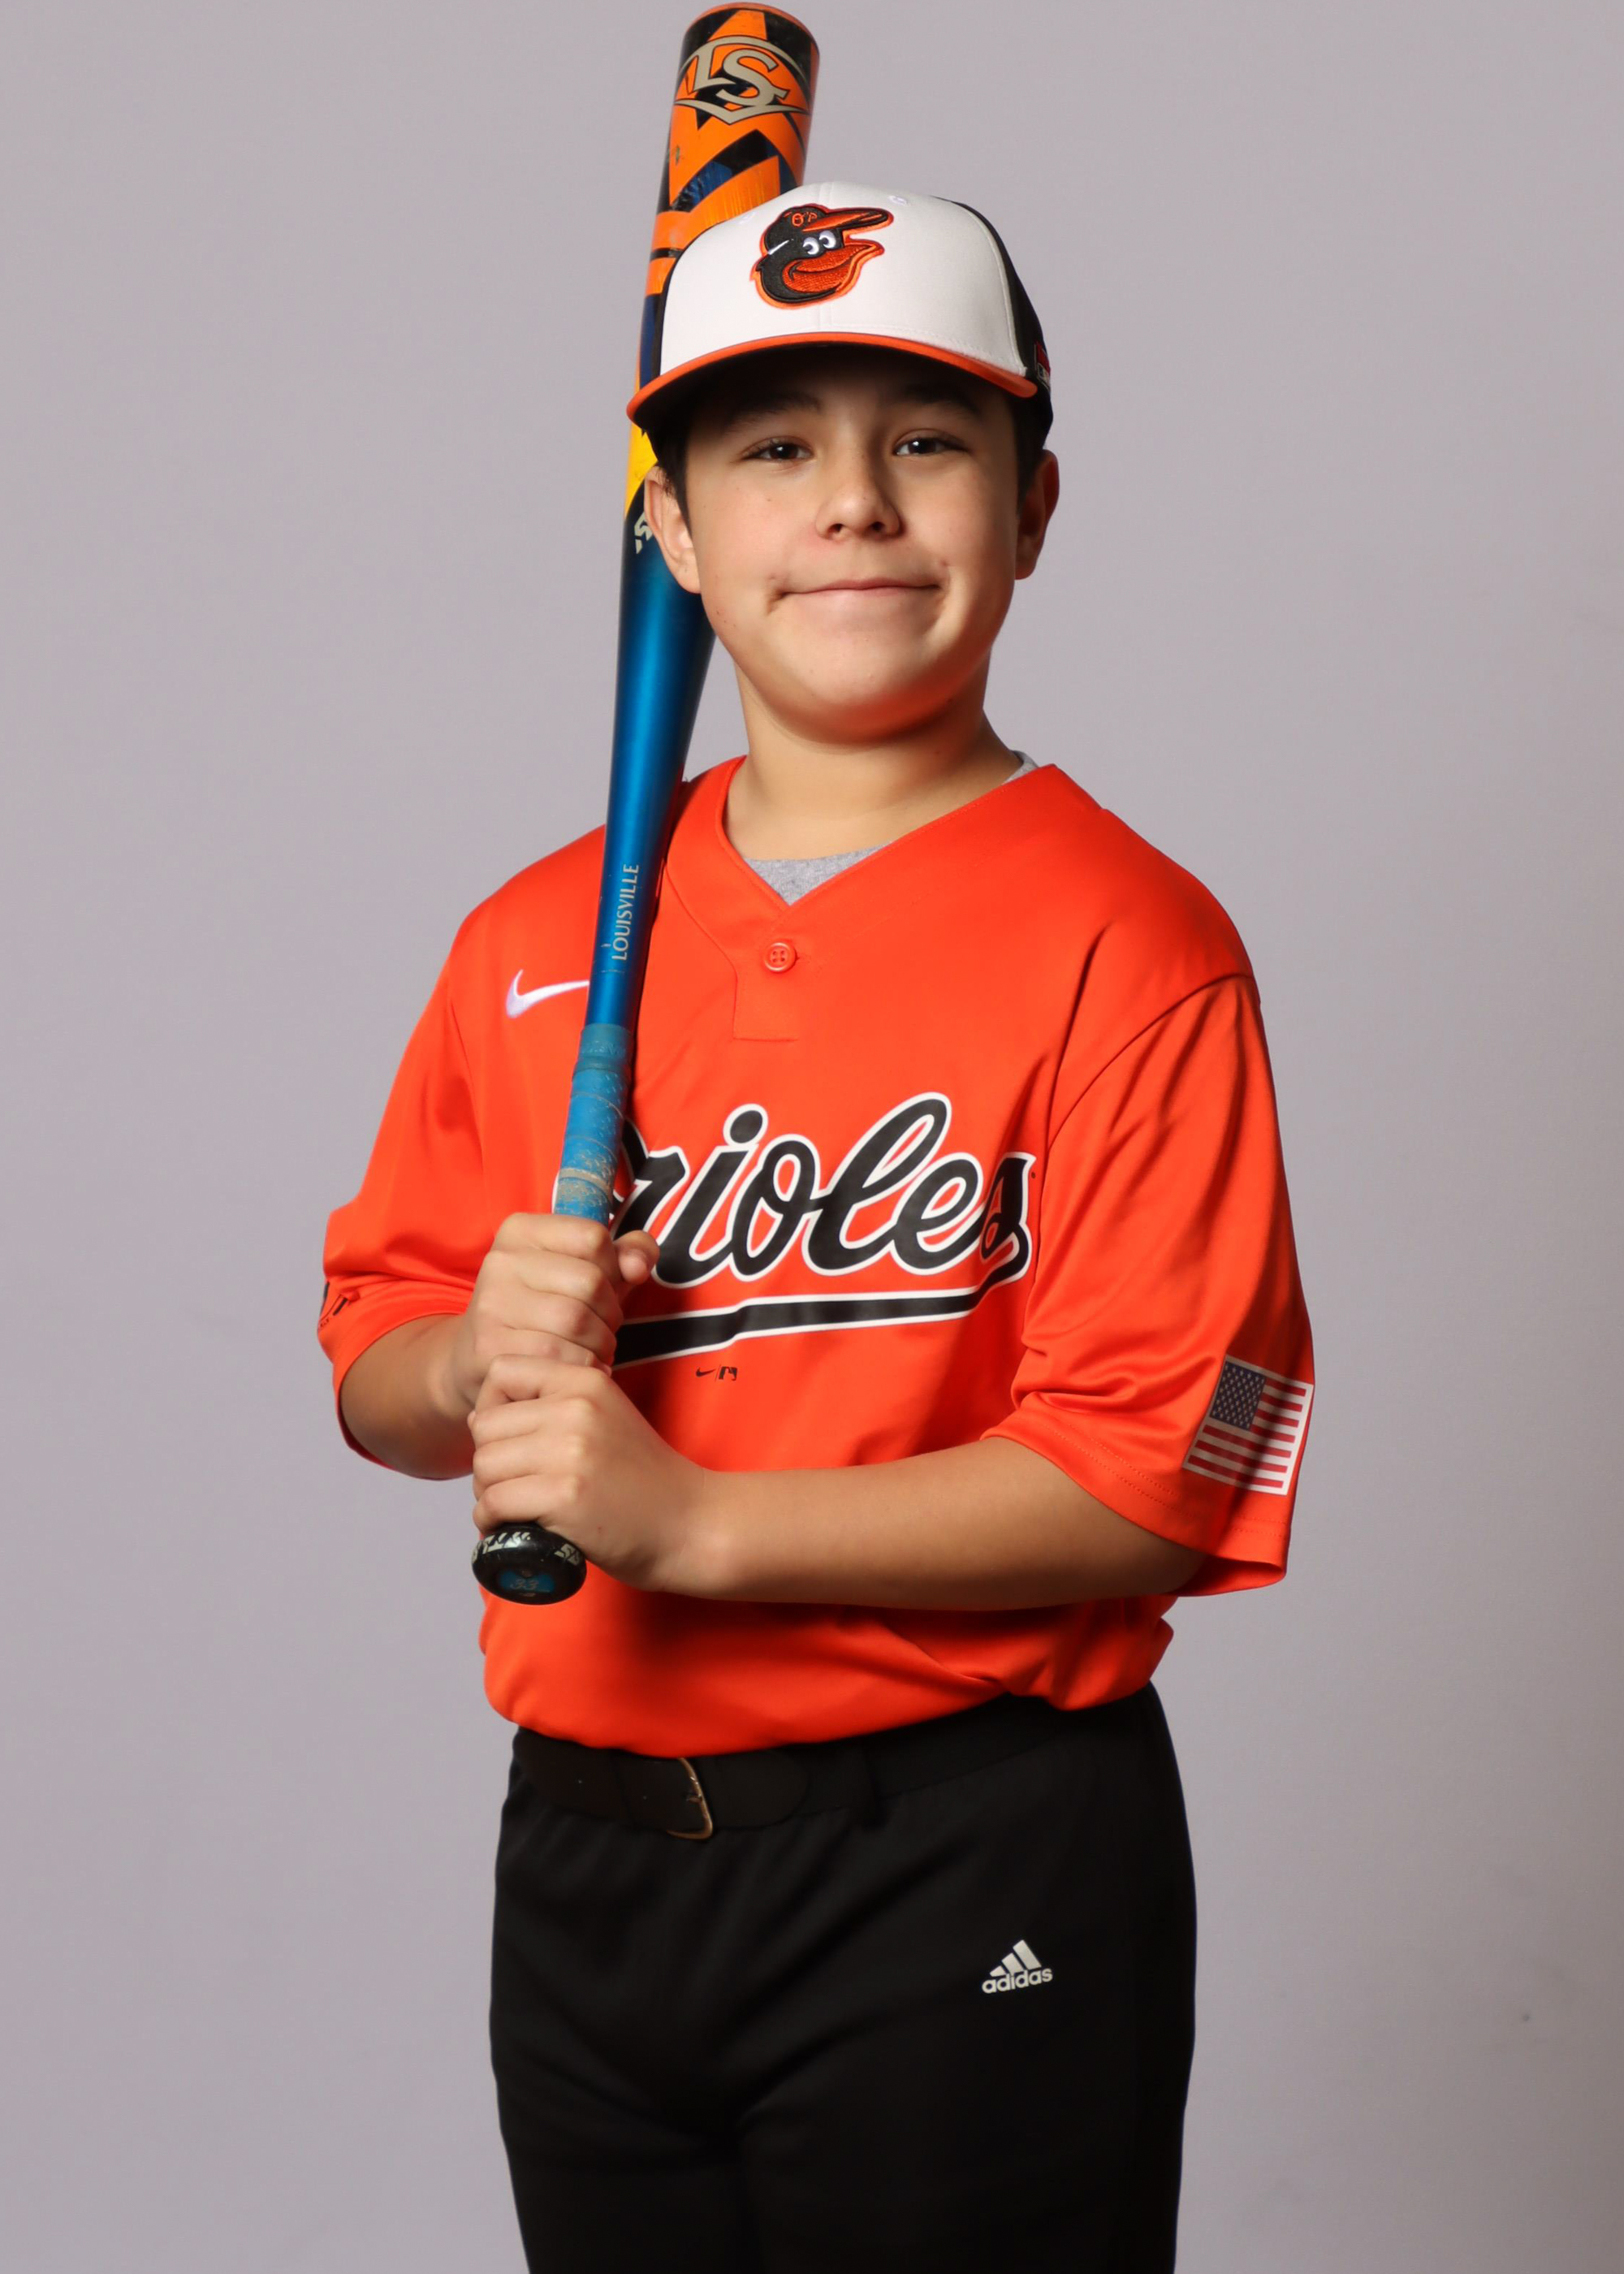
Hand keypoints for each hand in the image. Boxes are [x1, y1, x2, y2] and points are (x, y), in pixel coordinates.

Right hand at [436, 1214, 659, 1419]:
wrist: (479, 1358)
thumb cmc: (545, 1310)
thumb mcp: (584, 1272)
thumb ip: (625, 1255)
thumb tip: (638, 1266)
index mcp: (521, 1230)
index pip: (594, 1237)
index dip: (613, 1269)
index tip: (601, 1291)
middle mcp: (500, 1260)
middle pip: (590, 1282)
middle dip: (610, 1313)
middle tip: (601, 1330)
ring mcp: (491, 1303)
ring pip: (578, 1322)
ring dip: (600, 1344)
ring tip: (592, 1350)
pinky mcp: (489, 1346)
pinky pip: (560, 1357)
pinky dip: (582, 1367)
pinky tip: (576, 1368)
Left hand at [469, 1358, 720, 1596]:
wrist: (689, 1524)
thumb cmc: (643, 1480)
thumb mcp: (604, 1417)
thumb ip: (553, 1405)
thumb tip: (480, 1419)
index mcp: (586, 1381)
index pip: (502, 1371)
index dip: (491, 1407)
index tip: (509, 1440)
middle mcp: (576, 1408)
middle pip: (485, 1426)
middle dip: (489, 1461)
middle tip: (512, 1485)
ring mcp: (571, 1452)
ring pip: (485, 1466)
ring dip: (488, 1495)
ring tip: (514, 1508)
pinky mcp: (565, 1496)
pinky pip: (494, 1504)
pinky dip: (492, 1523)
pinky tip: (513, 1528)